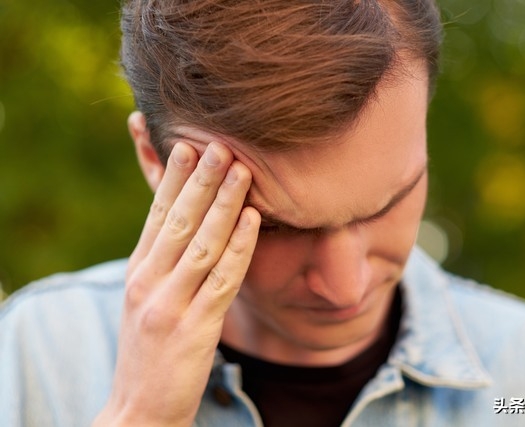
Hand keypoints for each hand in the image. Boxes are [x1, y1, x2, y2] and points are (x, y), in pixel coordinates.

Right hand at [93, 142, 259, 425]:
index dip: (175, 178)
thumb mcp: (147, 299)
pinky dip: (239, 246)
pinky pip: (222, 279)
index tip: (190, 143)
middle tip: (219, 142)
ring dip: (224, 203)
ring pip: (202, 243)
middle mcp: (149, 282)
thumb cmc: (150, 349)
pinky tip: (253, 220)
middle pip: (179, 220)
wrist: (140, 409)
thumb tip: (188, 222)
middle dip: (201, 179)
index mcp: (138, 271)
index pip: (158, 215)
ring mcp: (170, 304)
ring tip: (242, 169)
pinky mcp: (194, 328)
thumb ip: (164, 262)